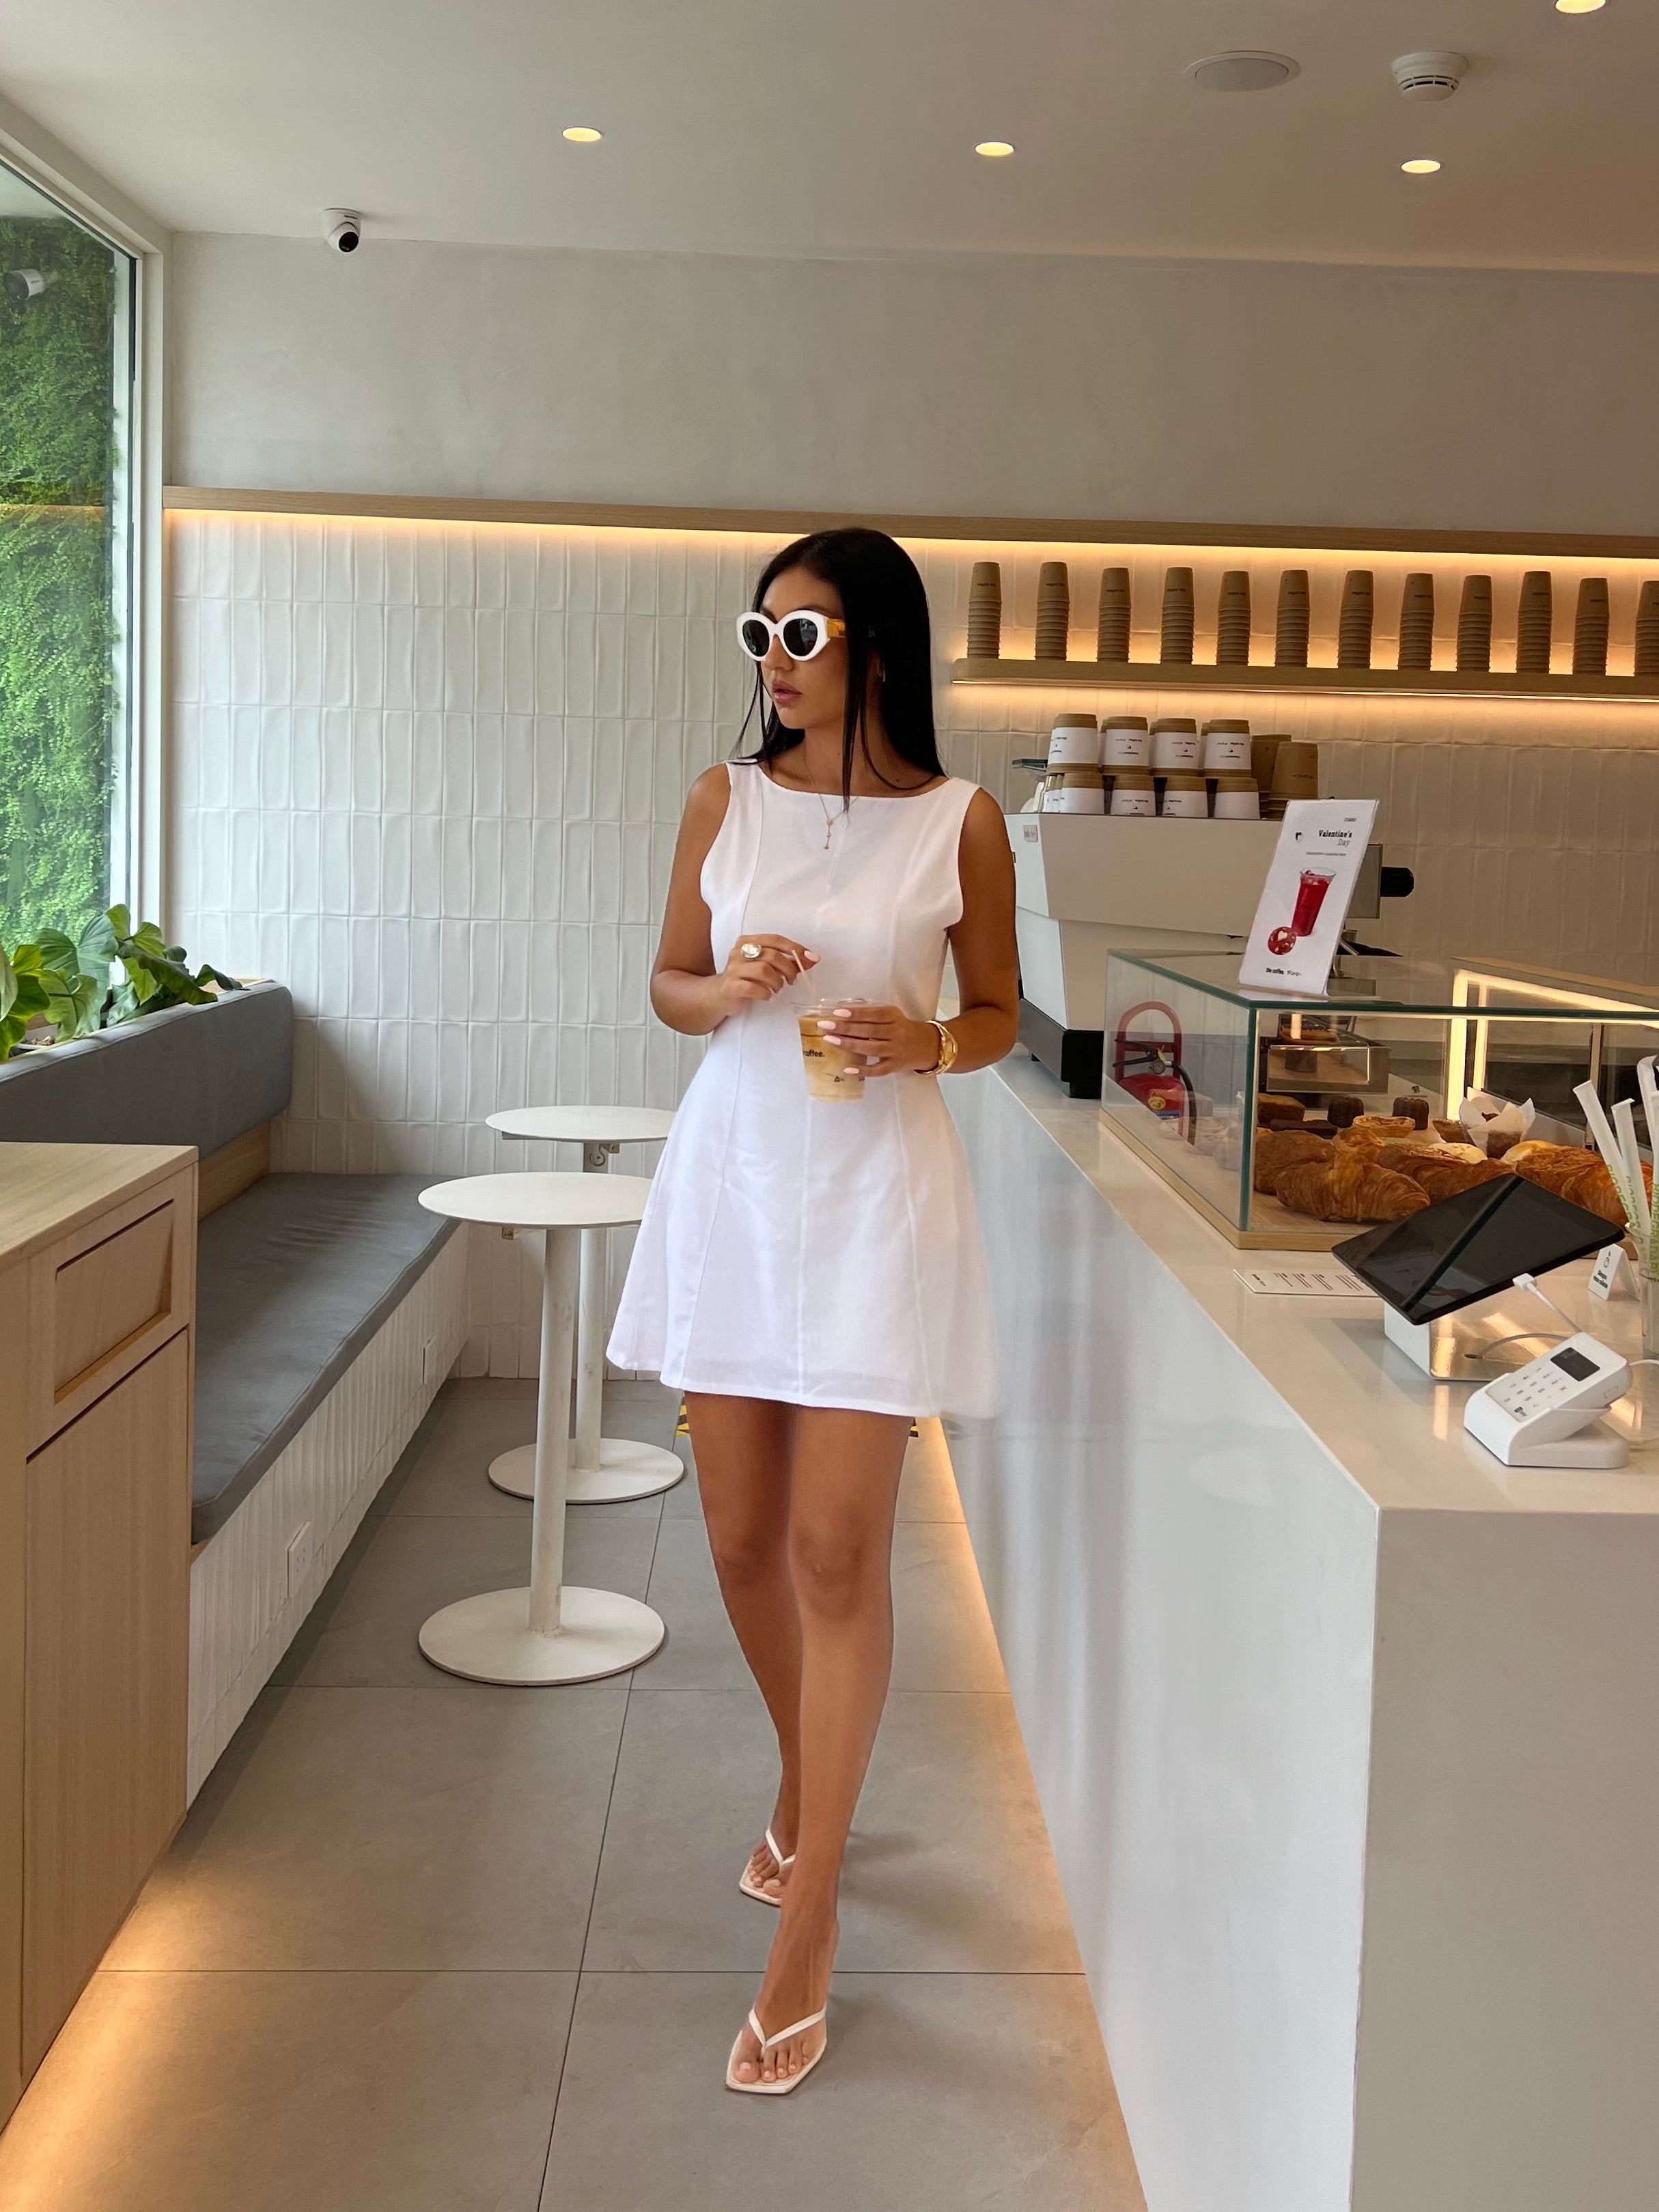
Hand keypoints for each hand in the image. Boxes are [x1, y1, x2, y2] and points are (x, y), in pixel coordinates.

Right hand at [716, 934, 816, 1013]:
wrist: (719, 996)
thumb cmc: (747, 979)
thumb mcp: (767, 967)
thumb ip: (788, 962)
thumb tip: (812, 959)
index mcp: (747, 941)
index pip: (775, 939)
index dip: (795, 948)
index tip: (811, 958)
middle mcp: (738, 951)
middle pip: (771, 955)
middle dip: (788, 969)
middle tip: (792, 980)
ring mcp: (733, 968)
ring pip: (763, 970)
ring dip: (777, 982)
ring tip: (778, 989)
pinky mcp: (731, 986)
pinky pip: (753, 988)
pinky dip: (765, 993)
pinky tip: (767, 996)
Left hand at [819, 1004, 939, 1078]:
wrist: (929, 1046)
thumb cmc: (903, 1028)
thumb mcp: (893, 1016)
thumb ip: (873, 1015)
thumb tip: (842, 1015)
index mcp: (894, 1017)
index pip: (874, 1014)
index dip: (856, 1013)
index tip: (837, 1012)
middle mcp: (896, 1033)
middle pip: (868, 1031)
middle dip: (845, 1028)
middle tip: (824, 1026)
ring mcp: (895, 1051)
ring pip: (870, 1048)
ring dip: (849, 1044)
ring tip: (830, 1040)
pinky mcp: (895, 1066)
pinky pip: (877, 1070)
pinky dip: (863, 1070)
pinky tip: (847, 1069)